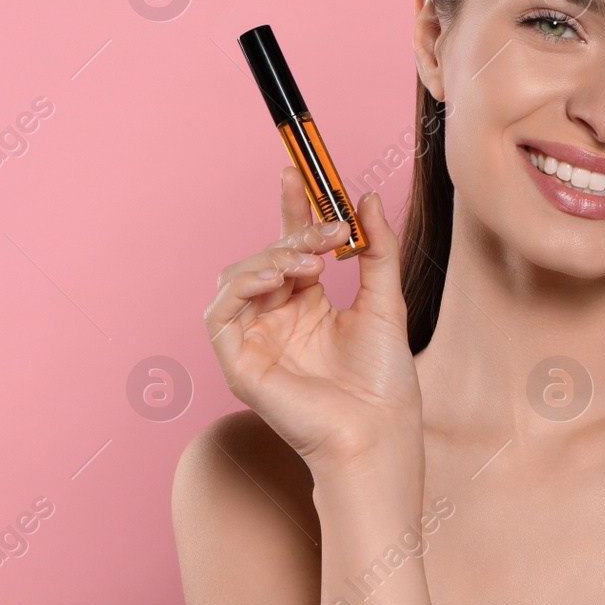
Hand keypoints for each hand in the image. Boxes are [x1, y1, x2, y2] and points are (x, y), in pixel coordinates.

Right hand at [203, 167, 422, 473]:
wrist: (379, 433)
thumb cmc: (384, 382)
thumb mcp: (385, 300)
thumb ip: (376, 249)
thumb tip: (365, 198)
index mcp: (307, 307)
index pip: (289, 247)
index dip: (290, 208)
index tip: (297, 171)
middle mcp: (276, 321)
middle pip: (264, 257)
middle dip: (293, 235)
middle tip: (328, 231)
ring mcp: (255, 341)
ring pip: (237, 277)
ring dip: (271, 257)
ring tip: (310, 263)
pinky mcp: (238, 363)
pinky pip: (220, 313)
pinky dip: (242, 285)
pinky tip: (276, 279)